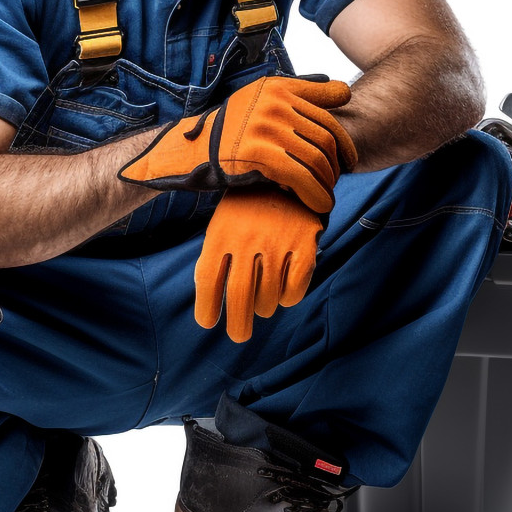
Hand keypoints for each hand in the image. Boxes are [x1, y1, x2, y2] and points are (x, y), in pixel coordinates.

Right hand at [119, 76, 357, 213]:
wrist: (192, 150)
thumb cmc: (231, 129)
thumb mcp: (260, 99)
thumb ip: (296, 94)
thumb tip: (343, 91)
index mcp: (279, 86)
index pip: (331, 100)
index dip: (346, 132)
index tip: (349, 155)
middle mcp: (274, 102)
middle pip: (326, 134)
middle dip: (340, 161)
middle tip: (340, 179)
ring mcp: (266, 126)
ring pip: (317, 157)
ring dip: (329, 182)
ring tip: (329, 195)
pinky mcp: (258, 152)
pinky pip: (300, 176)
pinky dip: (315, 193)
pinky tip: (321, 204)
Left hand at [194, 188, 322, 343]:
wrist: (285, 175)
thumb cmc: (247, 212)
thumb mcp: (223, 226)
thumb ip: (215, 260)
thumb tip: (210, 306)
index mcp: (221, 233)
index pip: (208, 279)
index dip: (206, 306)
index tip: (207, 323)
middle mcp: (248, 238)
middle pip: (239, 295)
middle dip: (237, 324)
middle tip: (239, 336)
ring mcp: (278, 241)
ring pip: (268, 297)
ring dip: (264, 308)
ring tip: (262, 305)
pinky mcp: (305, 243)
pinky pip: (295, 288)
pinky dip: (288, 299)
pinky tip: (283, 294)